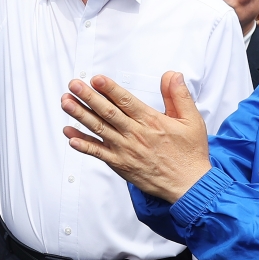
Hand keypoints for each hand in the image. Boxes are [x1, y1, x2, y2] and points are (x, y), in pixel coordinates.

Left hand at [61, 73, 210, 203]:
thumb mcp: (192, 120)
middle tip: (73, 85)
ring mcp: (126, 150)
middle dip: (88, 97)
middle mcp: (136, 135)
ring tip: (66, 102)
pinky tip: (69, 135)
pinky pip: (98, 153)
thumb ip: (178, 95)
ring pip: (99, 129)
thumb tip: (171, 74)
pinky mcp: (120, 165)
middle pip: (107, 112)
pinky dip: (83, 145)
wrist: (189, 185)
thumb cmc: (189, 152)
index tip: (96, 79)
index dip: (110, 89)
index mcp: (152, 122)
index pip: (126, 101)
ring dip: (80, 115)